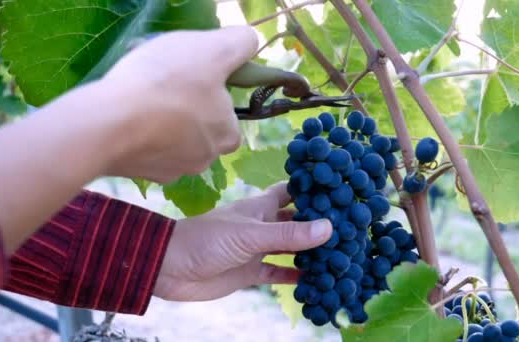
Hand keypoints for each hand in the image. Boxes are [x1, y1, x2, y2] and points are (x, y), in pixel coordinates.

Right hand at [101, 26, 257, 182]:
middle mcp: (205, 160)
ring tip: (141, 101)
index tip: (192, 80)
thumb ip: (240, 44)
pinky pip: (147, 153)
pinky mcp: (142, 175)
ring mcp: (172, 171)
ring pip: (173, 143)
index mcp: (228, 135)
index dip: (213, 96)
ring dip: (162, 126)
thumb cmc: (168, 83)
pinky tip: (126, 120)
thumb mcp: (213, 50)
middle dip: (186, 112)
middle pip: (200, 131)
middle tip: (164, 87)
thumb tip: (250, 43)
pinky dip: (140, 138)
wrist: (109, 123)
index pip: (229, 117)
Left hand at [153, 183, 331, 300]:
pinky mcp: (250, 272)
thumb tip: (328, 228)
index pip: (291, 192)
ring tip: (338, 256)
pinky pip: (278, 274)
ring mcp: (257, 249)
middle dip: (318, 225)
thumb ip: (288, 233)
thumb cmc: (206, 240)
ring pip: (290, 249)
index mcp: (260, 207)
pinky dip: (294, 277)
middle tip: (348, 230)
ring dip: (310, 252)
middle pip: (296, 221)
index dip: (312, 190)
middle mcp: (262, 226)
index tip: (339, 192)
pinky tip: (313, 281)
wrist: (170, 267)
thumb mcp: (251, 235)